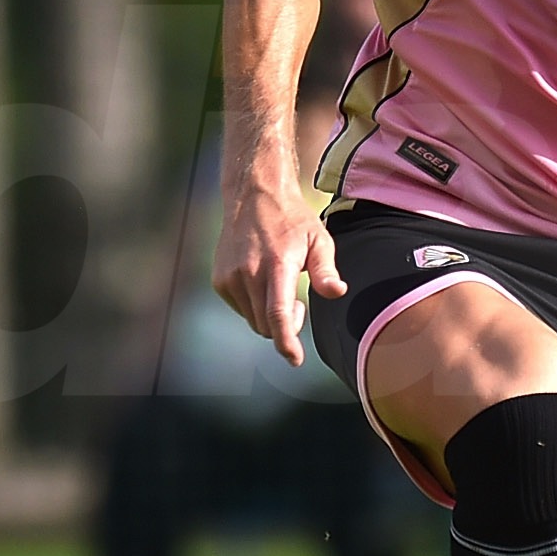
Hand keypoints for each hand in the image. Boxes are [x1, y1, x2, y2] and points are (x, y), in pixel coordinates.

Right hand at [211, 175, 346, 367]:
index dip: (286, 342)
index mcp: (276, 265)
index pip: (277, 314)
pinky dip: (254, 306)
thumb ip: (326, 270)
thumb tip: (336, 292)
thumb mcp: (318, 239)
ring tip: (279, 287)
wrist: (254, 196)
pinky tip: (262, 282)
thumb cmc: (292, 220)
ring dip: (269, 316)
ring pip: (253, 320)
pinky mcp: (220, 280)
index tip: (295, 359)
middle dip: (284, 327)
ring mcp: (230, 278)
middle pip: (266, 325)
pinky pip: (240, 308)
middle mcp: (248, 273)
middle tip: (299, 304)